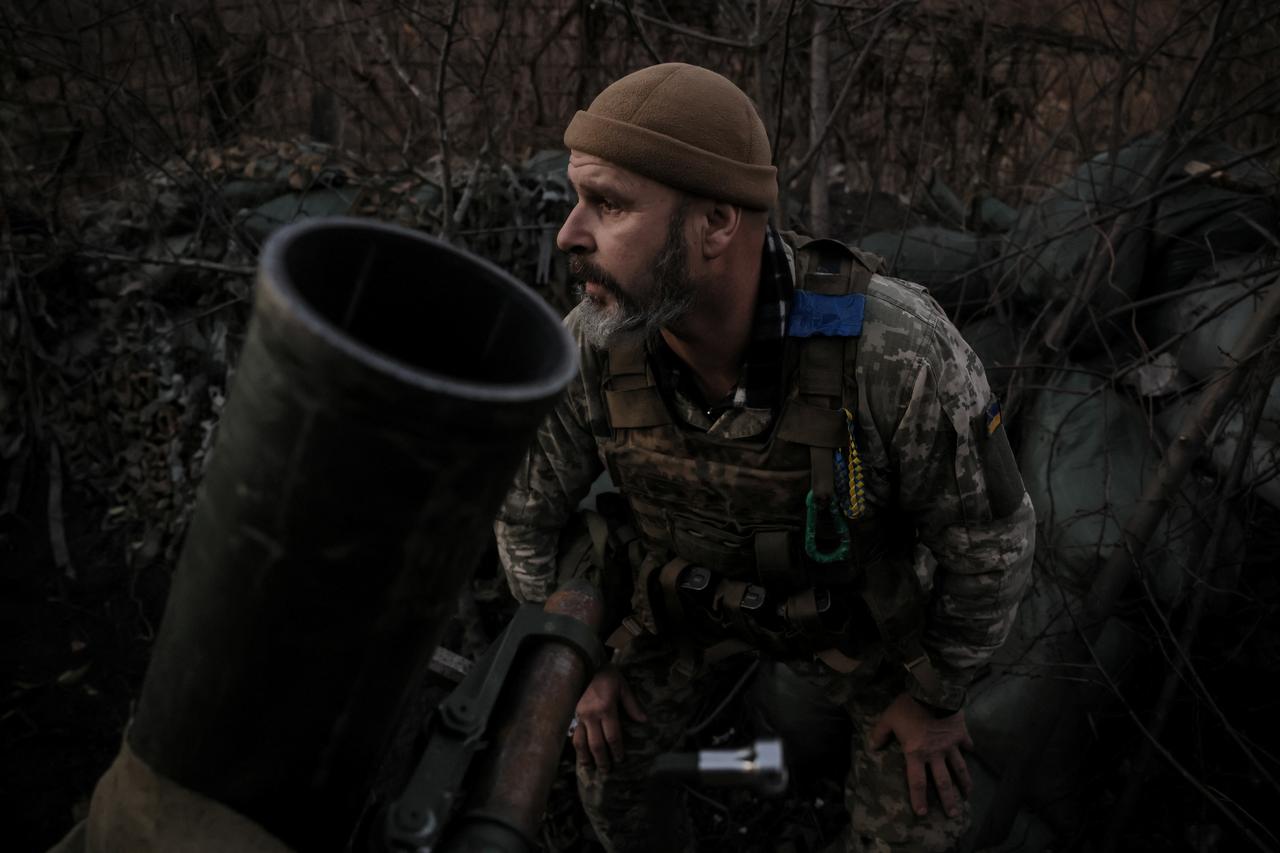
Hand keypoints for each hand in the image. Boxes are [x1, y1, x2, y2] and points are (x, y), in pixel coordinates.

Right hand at [572, 664, 647, 770]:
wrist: (588, 664)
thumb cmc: (608, 676)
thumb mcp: (623, 687)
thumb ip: (632, 705)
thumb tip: (643, 720)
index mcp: (605, 708)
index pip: (612, 736)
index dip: (616, 750)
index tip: (620, 760)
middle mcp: (591, 715)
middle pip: (596, 744)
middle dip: (602, 759)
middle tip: (606, 772)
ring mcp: (580, 716)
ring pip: (580, 742)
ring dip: (585, 757)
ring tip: (590, 768)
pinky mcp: (574, 715)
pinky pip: (574, 735)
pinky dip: (577, 747)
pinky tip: (580, 755)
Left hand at [868, 692, 973, 817]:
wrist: (933, 691)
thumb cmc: (908, 706)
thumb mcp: (888, 718)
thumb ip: (879, 734)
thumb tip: (871, 747)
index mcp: (916, 753)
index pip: (917, 781)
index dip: (919, 798)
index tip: (923, 812)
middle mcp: (935, 754)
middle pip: (943, 782)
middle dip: (948, 800)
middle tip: (954, 814)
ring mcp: (950, 745)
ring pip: (959, 768)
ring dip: (964, 782)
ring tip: (968, 794)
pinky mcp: (961, 733)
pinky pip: (967, 744)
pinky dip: (970, 748)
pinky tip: (972, 752)